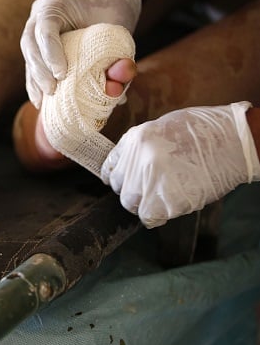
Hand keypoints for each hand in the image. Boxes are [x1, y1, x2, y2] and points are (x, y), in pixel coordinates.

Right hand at [20, 0, 140, 107]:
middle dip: (39, 71)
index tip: (62, 75)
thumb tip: (116, 91)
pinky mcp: (36, 45)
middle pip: (30, 44)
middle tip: (52, 91)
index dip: (51, 53)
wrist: (108, 2)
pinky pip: (31, 65)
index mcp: (56, 2)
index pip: (45, 29)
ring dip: (35, 80)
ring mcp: (34, 28)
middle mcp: (39, 13)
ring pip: (28, 56)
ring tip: (42, 101)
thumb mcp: (120, 29)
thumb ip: (119, 58)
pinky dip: (35, 83)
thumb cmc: (114, 13)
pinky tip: (39, 101)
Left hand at [101, 102, 259, 227]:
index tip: (121, 183)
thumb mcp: (162, 128)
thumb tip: (129, 166)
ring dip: (144, 205)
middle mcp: (139, 159)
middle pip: (120, 187)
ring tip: (161, 199)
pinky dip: (156, 217)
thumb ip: (141, 148)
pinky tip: (168, 208)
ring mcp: (153, 180)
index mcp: (136, 139)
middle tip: (148, 192)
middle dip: (132, 192)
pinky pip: (150, 217)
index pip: (110, 166)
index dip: (116, 177)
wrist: (235, 141)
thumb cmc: (203, 131)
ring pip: (132, 204)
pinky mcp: (169, 199)